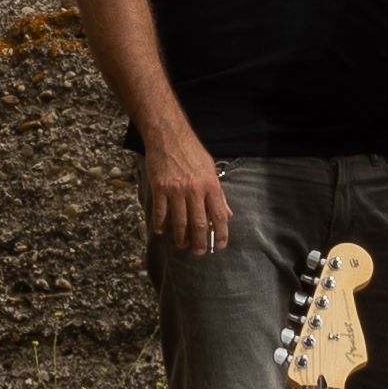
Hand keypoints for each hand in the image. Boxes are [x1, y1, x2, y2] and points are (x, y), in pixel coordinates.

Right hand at [140, 134, 231, 255]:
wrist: (169, 136)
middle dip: (200, 242)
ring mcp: (176, 190)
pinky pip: (161, 212)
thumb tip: (227, 214)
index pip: (219, 215)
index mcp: (210, 185)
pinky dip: (161, 224)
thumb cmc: (191, 151)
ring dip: (181, 238)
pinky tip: (162, 231)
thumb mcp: (210, 169)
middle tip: (199, 252)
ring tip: (182, 245)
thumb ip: (218, 194)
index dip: (221, 234)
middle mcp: (194, 190)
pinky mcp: (160, 188)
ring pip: (180, 222)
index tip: (220, 246)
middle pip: (199, 223)